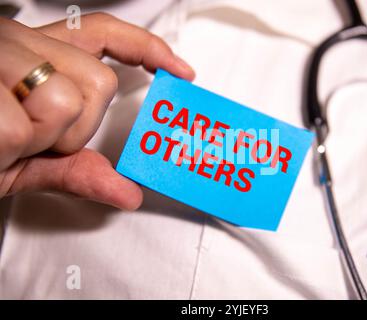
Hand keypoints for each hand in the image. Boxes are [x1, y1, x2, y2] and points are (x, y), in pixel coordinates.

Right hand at [0, 13, 194, 209]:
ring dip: (44, 136)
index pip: (104, 34)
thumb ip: (77, 169)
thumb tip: (128, 193)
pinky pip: (26, 124)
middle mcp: (18, 43)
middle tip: (35, 137)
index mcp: (36, 56)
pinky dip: (9, 148)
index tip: (179, 70)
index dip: (147, 48)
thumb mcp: (26, 161)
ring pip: (68, 96)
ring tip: (5, 136)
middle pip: (99, 82)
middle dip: (77, 127)